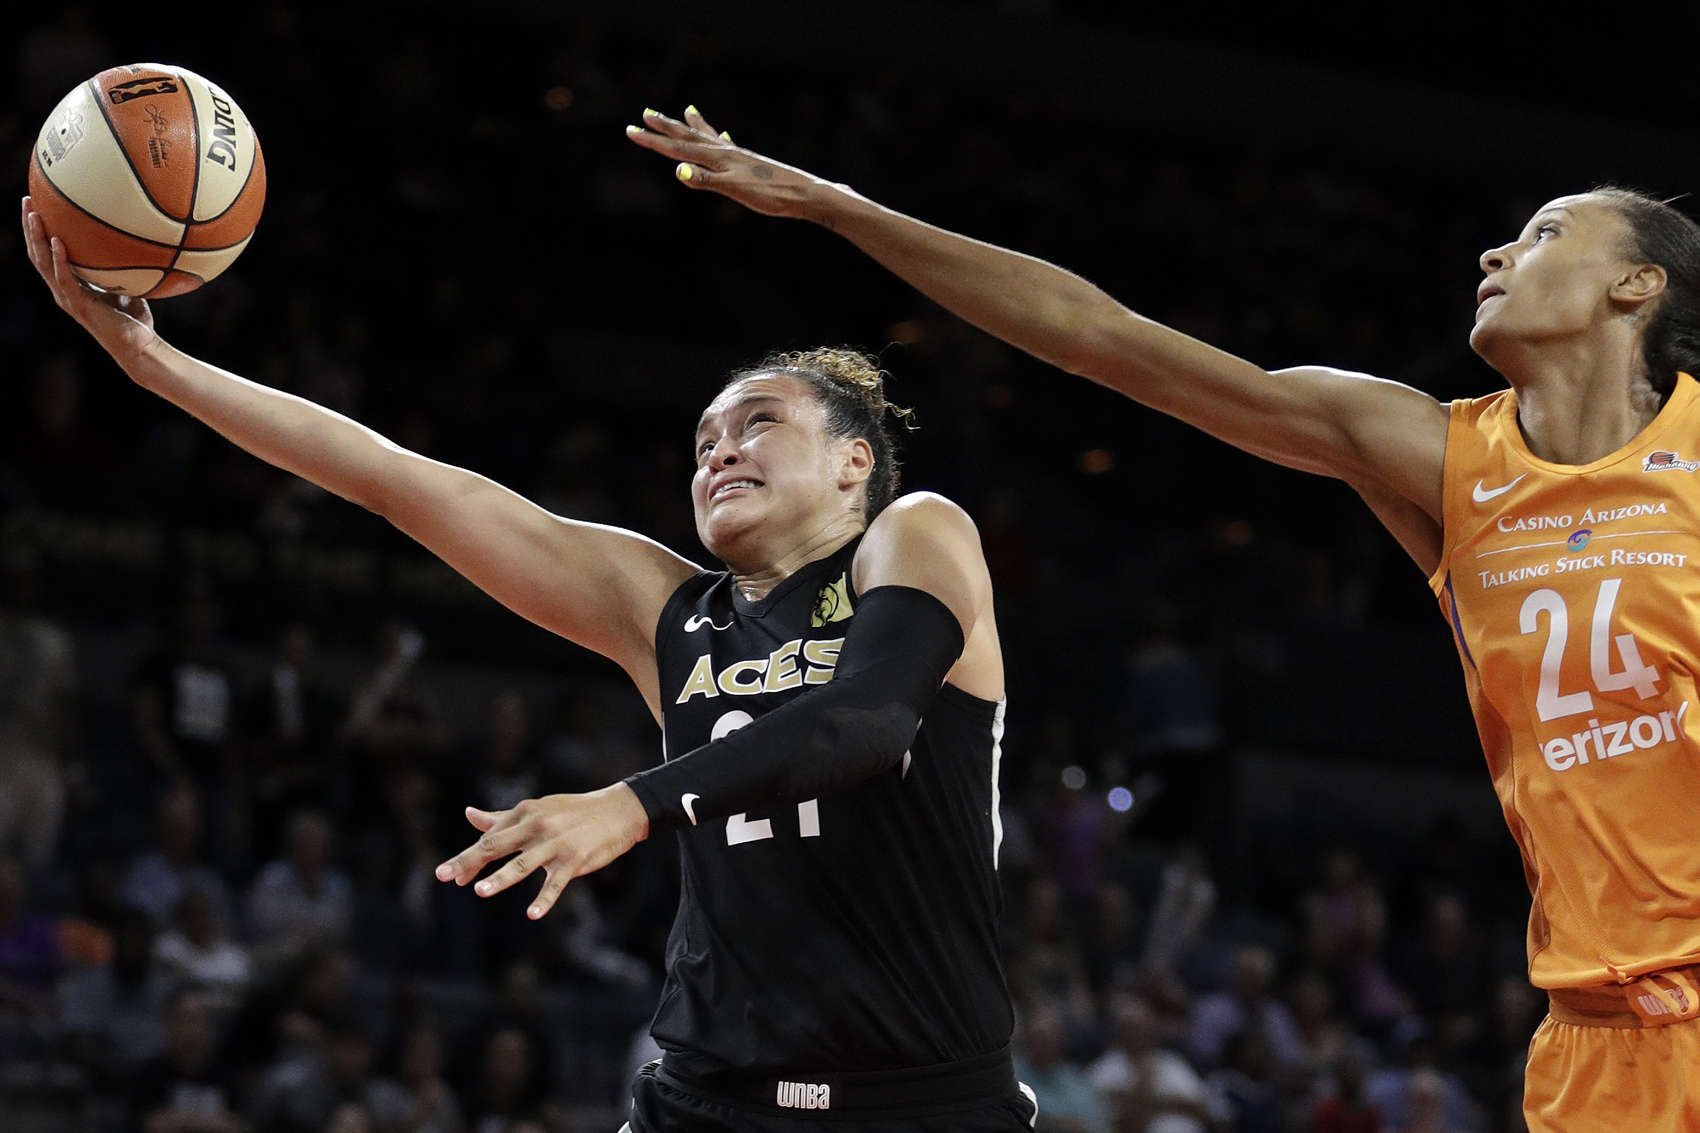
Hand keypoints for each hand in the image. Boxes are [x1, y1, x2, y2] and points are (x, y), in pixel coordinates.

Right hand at [21, 196, 158, 362]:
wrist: (140, 347)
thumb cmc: (134, 320)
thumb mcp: (125, 285)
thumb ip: (120, 267)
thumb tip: (133, 241)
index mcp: (69, 285)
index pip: (46, 253)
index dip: (38, 230)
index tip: (36, 204)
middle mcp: (62, 290)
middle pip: (37, 253)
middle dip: (29, 226)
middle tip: (27, 199)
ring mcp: (67, 298)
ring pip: (43, 263)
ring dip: (36, 237)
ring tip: (32, 213)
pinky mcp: (78, 305)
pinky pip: (64, 279)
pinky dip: (59, 259)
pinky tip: (57, 241)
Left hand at [435, 783, 649, 919]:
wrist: (619, 810)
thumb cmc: (574, 812)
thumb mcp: (538, 810)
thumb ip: (502, 817)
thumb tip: (470, 815)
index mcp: (525, 813)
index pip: (490, 838)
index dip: (469, 858)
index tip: (449, 876)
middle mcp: (537, 826)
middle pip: (497, 846)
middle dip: (469, 861)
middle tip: (445, 876)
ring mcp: (556, 844)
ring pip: (523, 864)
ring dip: (501, 878)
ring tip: (480, 891)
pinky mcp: (575, 860)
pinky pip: (556, 883)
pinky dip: (545, 899)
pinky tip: (533, 914)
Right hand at [625, 106, 840, 223]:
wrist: (806, 194)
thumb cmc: (771, 196)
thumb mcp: (734, 190)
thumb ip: (705, 180)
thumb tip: (677, 170)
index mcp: (718, 158)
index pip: (678, 148)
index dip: (653, 141)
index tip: (631, 130)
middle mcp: (726, 152)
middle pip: (689, 136)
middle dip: (666, 127)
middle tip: (646, 112)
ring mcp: (739, 156)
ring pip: (708, 137)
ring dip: (693, 126)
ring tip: (686, 110)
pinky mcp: (751, 163)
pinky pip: (728, 146)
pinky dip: (719, 138)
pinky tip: (725, 136)